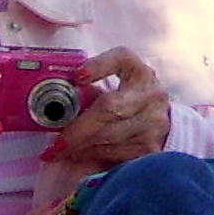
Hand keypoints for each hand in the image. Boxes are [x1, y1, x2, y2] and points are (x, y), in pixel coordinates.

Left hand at [42, 46, 170, 172]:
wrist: (158, 125)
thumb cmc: (128, 103)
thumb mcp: (114, 88)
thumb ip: (91, 89)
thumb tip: (56, 100)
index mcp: (139, 73)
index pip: (122, 59)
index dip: (99, 66)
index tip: (76, 76)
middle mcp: (151, 94)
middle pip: (110, 108)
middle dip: (78, 126)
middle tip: (56, 140)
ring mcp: (154, 122)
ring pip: (109, 135)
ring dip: (81, 144)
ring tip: (62, 149)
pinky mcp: (151, 147)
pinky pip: (115, 153)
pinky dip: (93, 155)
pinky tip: (80, 154)